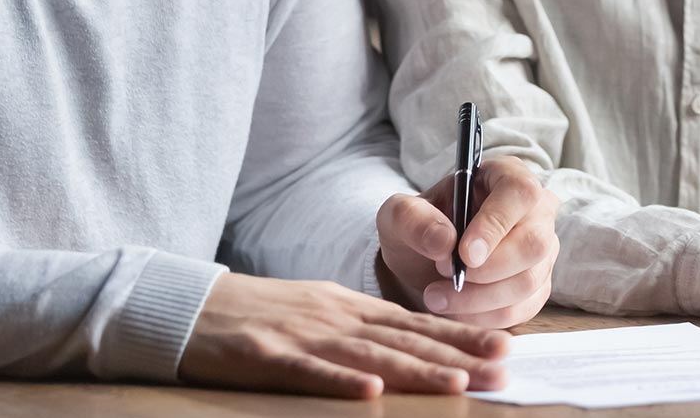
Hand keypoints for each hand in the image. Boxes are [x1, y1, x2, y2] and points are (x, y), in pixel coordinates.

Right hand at [180, 272, 509, 398]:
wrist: (194, 307)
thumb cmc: (260, 314)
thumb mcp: (320, 310)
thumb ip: (363, 328)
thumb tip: (412, 345)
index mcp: (349, 306)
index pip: (416, 322)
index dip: (461, 334)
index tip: (505, 347)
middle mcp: (336, 316)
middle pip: (405, 338)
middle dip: (458, 353)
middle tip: (503, 367)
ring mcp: (305, 335)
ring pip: (370, 355)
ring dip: (416, 369)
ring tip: (458, 382)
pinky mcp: (270, 355)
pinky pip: (310, 372)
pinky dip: (341, 382)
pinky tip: (370, 393)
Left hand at [376, 156, 558, 327]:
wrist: (423, 261)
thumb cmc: (419, 227)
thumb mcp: (399, 215)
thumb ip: (414, 220)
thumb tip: (444, 241)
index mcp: (507, 175)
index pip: (519, 193)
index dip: (495, 225)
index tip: (463, 255)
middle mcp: (535, 211)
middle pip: (533, 244)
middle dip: (486, 271)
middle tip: (441, 276)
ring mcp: (542, 251)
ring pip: (527, 281)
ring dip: (478, 299)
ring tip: (436, 296)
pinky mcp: (538, 286)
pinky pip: (522, 309)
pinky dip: (485, 317)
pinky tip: (455, 310)